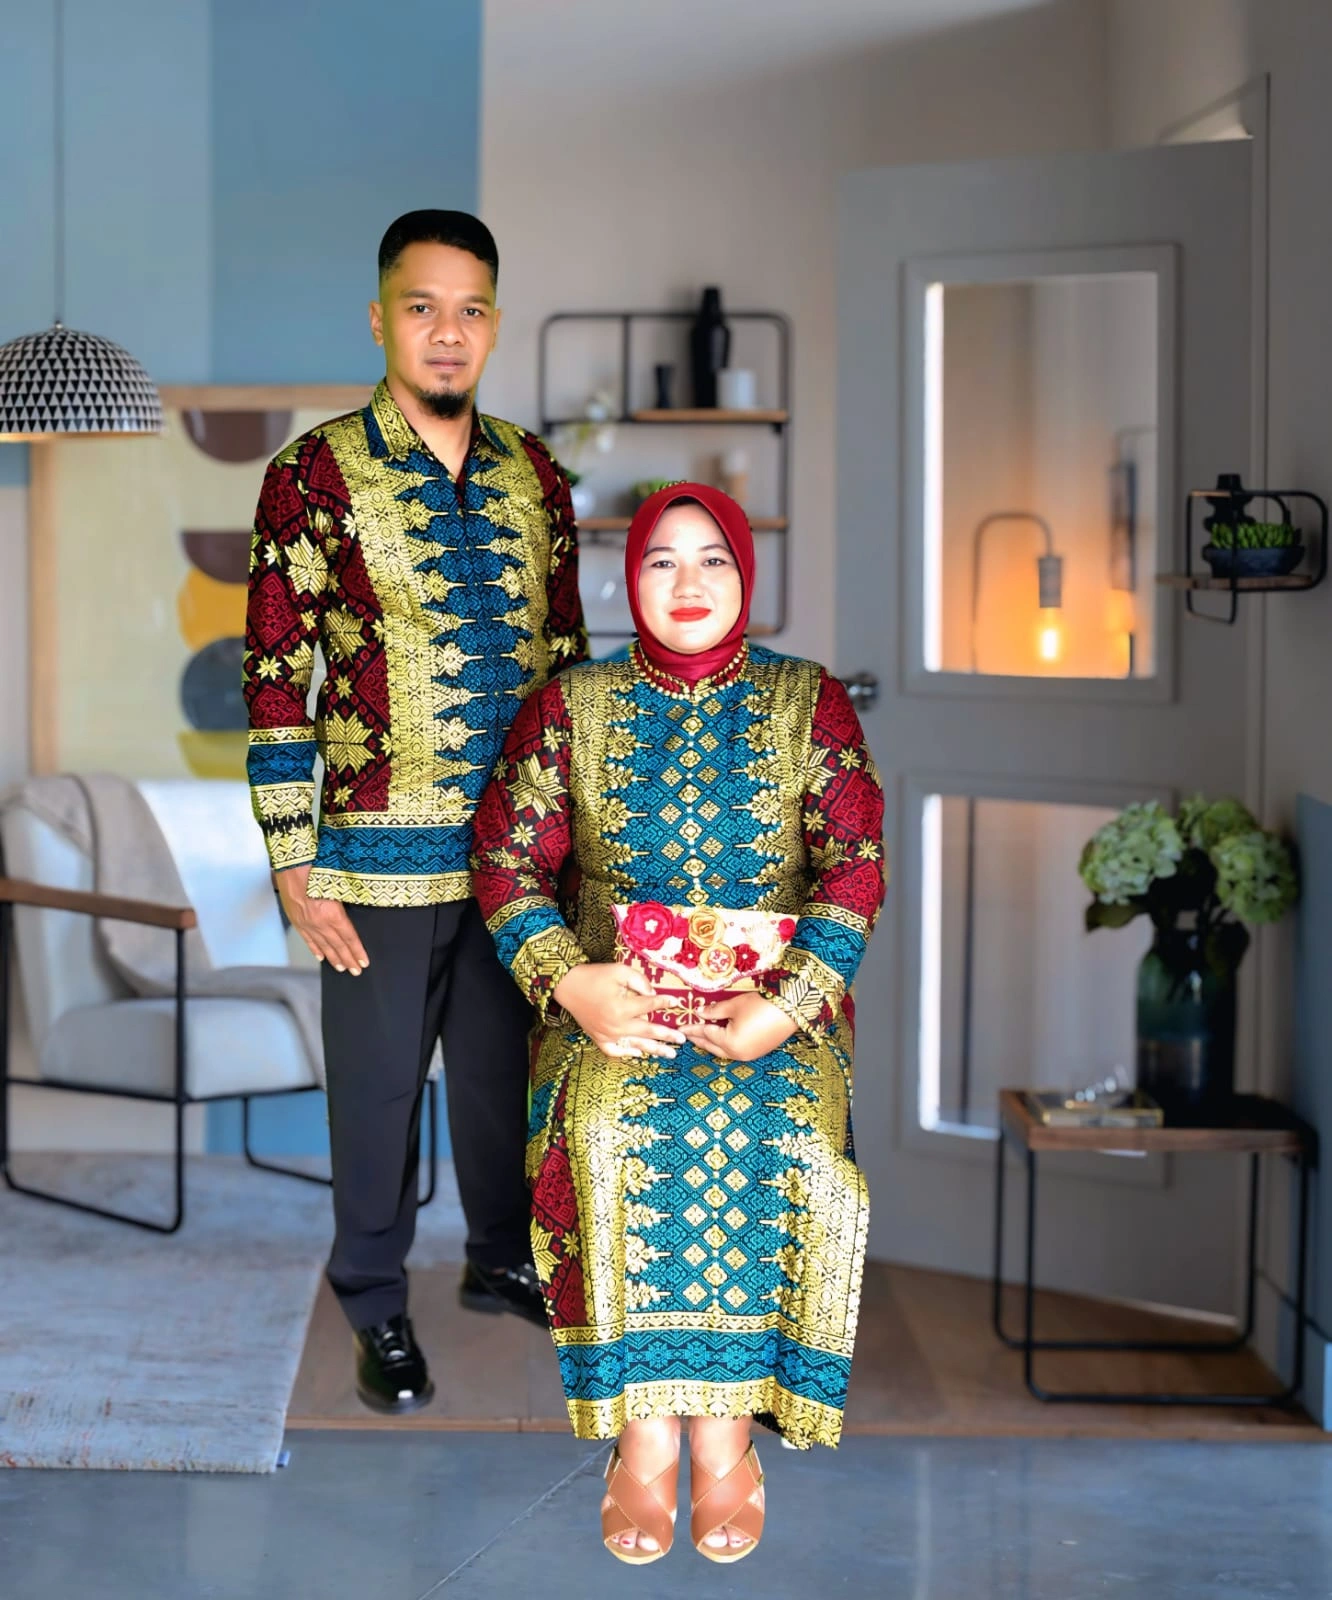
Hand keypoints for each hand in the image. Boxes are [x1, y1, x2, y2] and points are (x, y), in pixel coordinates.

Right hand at [274, 863, 368, 974]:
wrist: (292, 864)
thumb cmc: (317, 869)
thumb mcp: (338, 886)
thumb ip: (346, 903)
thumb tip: (355, 914)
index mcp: (333, 914)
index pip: (349, 938)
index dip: (357, 951)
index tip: (364, 962)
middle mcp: (320, 922)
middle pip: (338, 945)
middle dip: (348, 959)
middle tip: (356, 971)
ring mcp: (307, 923)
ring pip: (323, 945)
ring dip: (334, 958)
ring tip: (342, 968)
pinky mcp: (297, 920)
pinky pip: (308, 939)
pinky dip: (315, 949)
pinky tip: (321, 957)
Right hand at [552, 963, 685, 1060]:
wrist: (568, 986)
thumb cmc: (595, 976)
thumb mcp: (619, 971)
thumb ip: (639, 981)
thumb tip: (653, 994)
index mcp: (621, 1007)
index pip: (649, 1006)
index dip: (664, 1002)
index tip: (677, 1002)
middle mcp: (615, 1025)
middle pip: (647, 1031)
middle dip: (667, 1035)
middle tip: (682, 1038)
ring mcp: (607, 1035)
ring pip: (636, 1045)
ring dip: (655, 1049)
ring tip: (670, 1053)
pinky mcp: (599, 1039)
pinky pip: (616, 1051)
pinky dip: (628, 1053)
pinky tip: (639, 1053)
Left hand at [681, 991, 796, 1062]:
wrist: (790, 1010)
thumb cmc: (761, 1006)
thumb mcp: (735, 1005)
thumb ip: (714, 1011)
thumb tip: (700, 1013)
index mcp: (729, 1043)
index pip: (706, 1034)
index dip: (693, 1029)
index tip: (681, 1026)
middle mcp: (737, 1054)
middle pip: (712, 1047)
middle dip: (699, 1039)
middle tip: (688, 1033)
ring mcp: (749, 1055)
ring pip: (724, 1051)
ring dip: (712, 1044)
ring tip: (702, 1035)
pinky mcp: (757, 1052)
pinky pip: (735, 1051)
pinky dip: (725, 1045)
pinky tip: (722, 1037)